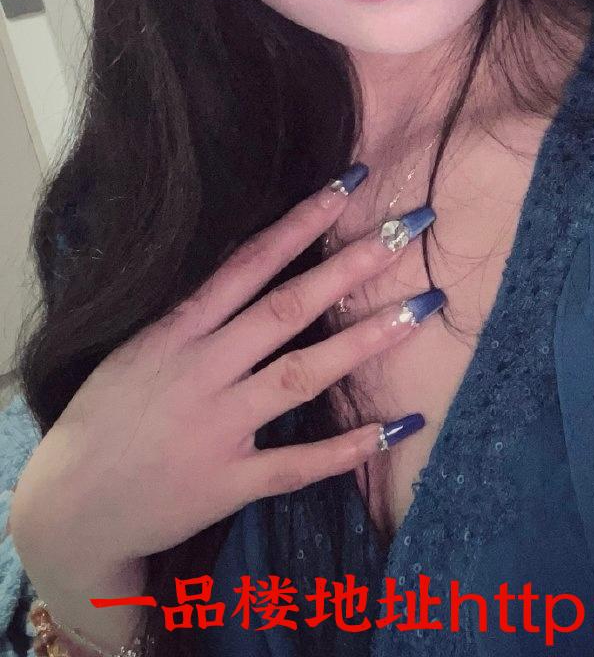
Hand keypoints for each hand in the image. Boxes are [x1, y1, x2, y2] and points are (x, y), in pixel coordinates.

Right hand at [8, 175, 438, 573]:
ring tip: (421, 307)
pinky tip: (399, 426)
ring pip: (302, 374)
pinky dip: (349, 447)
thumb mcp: (139, 348)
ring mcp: (219, 426)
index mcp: (178, 331)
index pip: (250, 262)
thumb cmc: (106, 417)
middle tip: (407, 228)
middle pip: (287, 308)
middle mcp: (203, 370)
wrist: (69, 511)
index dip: (302, 222)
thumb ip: (196, 313)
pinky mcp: (230, 482)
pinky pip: (299, 463)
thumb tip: (255, 263)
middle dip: (351, 265)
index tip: (349, 185)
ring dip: (364, 340)